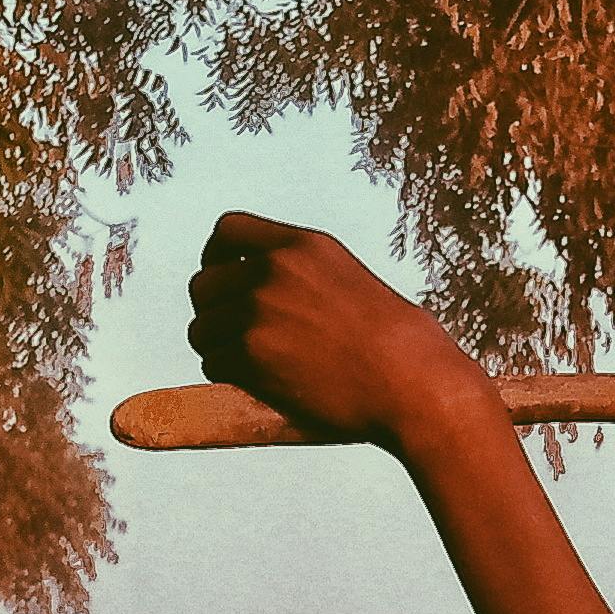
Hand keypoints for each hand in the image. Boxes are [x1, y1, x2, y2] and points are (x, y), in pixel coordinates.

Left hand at [185, 215, 489, 450]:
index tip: (222, 278)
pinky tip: (263, 382)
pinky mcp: (251, 355)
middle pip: (203, 284)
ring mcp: (258, 312)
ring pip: (201, 329)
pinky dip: (229, 376)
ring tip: (253, 363)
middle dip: (212, 310)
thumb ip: (299, 275)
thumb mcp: (347, 281)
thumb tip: (252, 288)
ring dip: (218, 348)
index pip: (228, 229)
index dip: (215, 256)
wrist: (412, 384)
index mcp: (302, 246)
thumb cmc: (396, 344)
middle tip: (234, 334)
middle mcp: (273, 271)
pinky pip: (214, 363)